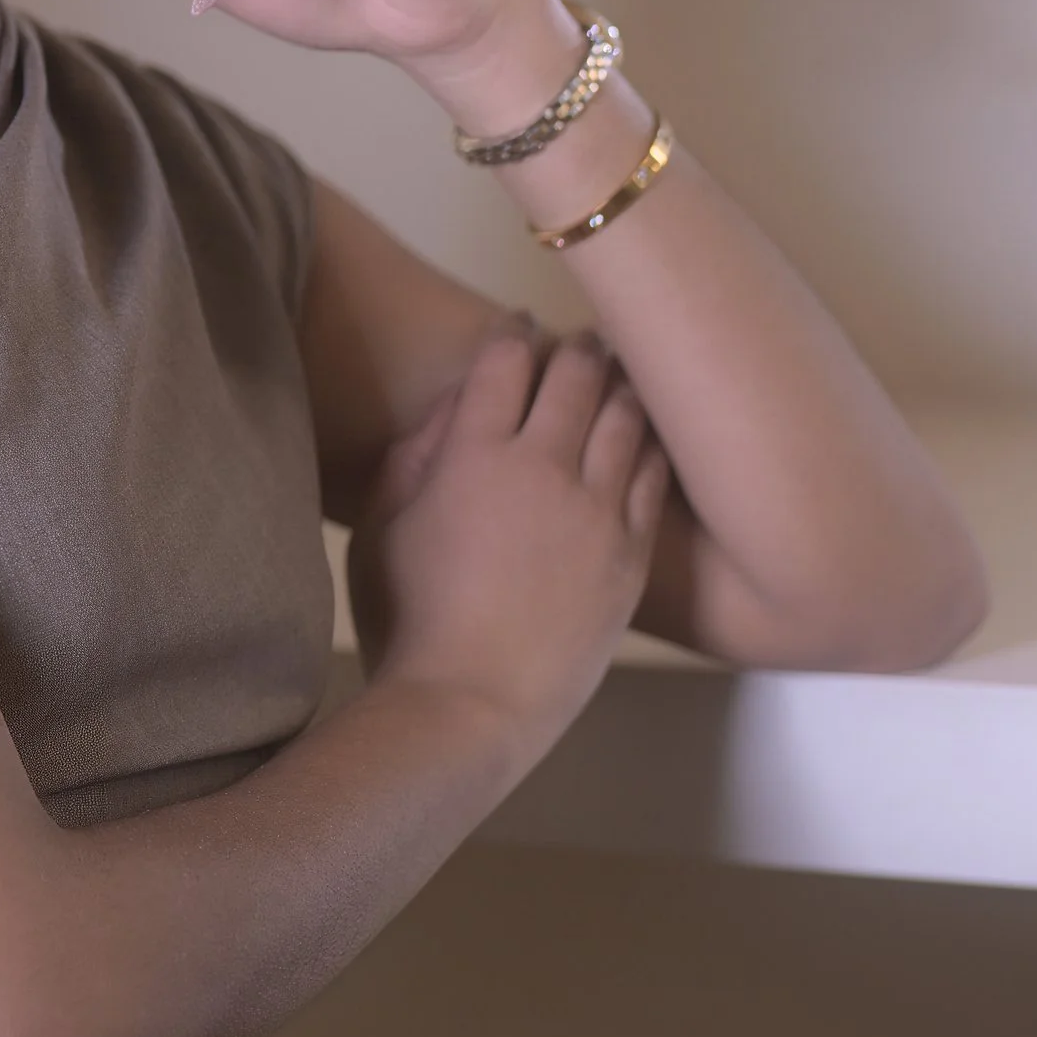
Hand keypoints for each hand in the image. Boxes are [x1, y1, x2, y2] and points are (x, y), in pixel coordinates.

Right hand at [347, 324, 670, 760]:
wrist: (469, 708)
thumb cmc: (406, 623)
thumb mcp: (381, 531)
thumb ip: (413, 458)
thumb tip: (450, 408)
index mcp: (472, 456)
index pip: (505, 361)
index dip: (513, 333)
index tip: (517, 328)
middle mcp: (542, 468)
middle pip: (576, 373)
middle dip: (577, 347)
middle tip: (578, 342)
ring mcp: (596, 510)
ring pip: (627, 414)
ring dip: (622, 382)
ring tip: (618, 374)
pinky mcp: (631, 553)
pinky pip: (655, 475)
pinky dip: (652, 441)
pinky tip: (646, 435)